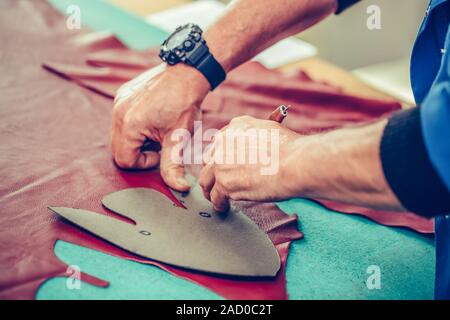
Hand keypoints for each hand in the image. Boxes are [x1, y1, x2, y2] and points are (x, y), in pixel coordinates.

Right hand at [112, 63, 209, 190]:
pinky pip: (122, 118)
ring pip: (120, 134)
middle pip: (119, 148)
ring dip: (138, 139)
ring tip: (159, 130)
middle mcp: (118, 113)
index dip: (144, 163)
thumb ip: (173, 166)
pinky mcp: (123, 93)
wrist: (188, 72)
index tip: (161, 153)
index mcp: (129, 126)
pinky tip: (155, 117)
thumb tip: (180, 188)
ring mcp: (119, 101)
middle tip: (161, 143)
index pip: (125, 160)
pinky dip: (136, 124)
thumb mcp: (179, 139)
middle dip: (140, 151)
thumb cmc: (184, 104)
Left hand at [199, 116, 301, 211]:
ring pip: (206, 180)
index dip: (219, 159)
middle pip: (209, 162)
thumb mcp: (268, 131)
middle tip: (217, 184)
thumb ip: (253, 138)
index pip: (218, 144)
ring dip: (210, 190)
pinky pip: (216, 197)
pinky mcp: (225, 184)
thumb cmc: (291, 149)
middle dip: (213, 174)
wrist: (296, 162)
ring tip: (216, 199)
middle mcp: (223, 143)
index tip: (222, 168)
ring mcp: (221, 164)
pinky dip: (219, 204)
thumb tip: (251, 150)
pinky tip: (223, 208)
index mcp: (235, 128)